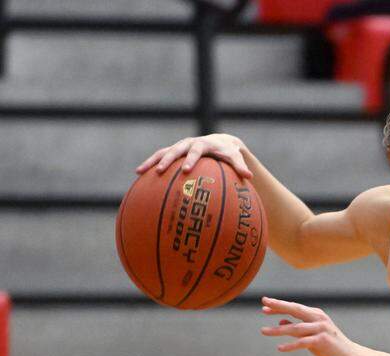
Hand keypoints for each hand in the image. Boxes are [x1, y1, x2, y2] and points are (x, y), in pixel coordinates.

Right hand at [136, 133, 252, 178]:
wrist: (219, 142)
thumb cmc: (228, 152)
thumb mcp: (235, 158)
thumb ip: (240, 166)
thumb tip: (249, 177)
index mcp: (203, 144)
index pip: (196, 151)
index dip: (191, 159)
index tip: (186, 170)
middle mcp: (188, 143)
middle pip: (175, 150)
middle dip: (167, 160)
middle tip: (159, 171)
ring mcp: (179, 147)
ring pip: (162, 152)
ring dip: (151, 161)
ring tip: (139, 172)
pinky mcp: (173, 152)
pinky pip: (159, 158)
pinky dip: (149, 165)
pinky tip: (139, 177)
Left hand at [259, 297, 359, 355]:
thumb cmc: (331, 348)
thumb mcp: (311, 336)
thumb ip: (298, 329)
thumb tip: (281, 322)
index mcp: (316, 315)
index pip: (295, 307)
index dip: (279, 306)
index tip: (264, 305)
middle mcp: (319, 318)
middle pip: (296, 309)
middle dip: (278, 306)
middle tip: (264, 304)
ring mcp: (322, 328)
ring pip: (296, 328)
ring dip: (278, 330)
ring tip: (263, 331)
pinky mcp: (323, 340)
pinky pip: (303, 342)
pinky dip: (291, 345)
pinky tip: (280, 348)